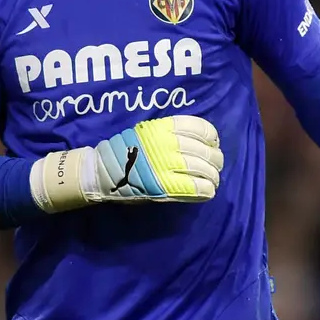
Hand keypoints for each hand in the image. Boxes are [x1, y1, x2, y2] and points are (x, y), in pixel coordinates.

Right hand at [87, 116, 223, 203]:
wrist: (103, 171)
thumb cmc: (127, 150)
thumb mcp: (148, 131)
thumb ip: (171, 133)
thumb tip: (199, 141)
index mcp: (165, 128)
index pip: (200, 128)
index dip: (211, 137)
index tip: (213, 144)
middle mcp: (169, 144)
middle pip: (206, 152)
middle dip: (216, 160)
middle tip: (216, 166)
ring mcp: (168, 166)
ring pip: (205, 170)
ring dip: (213, 177)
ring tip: (213, 181)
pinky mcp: (166, 186)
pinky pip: (196, 188)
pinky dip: (207, 190)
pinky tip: (207, 191)